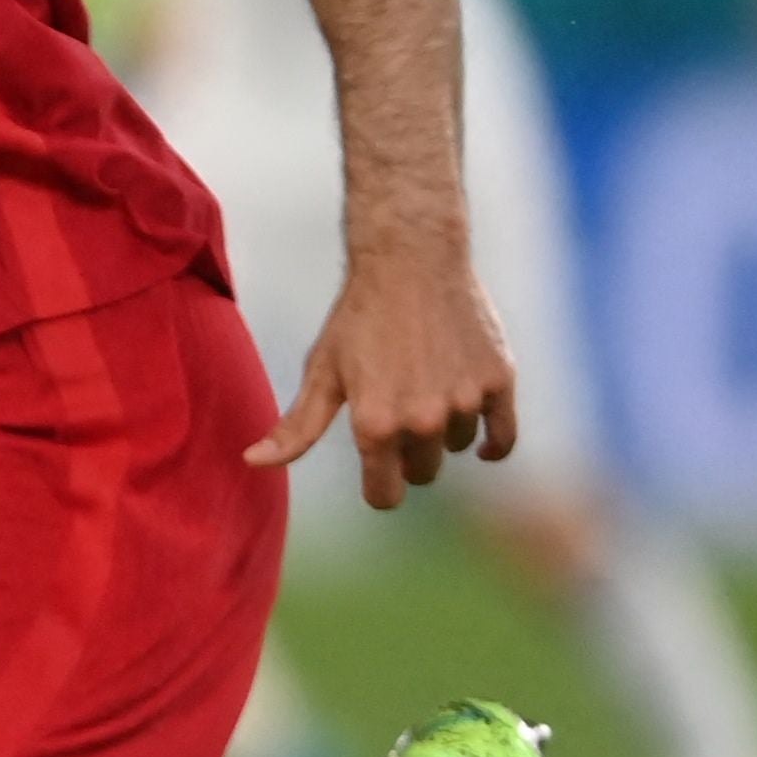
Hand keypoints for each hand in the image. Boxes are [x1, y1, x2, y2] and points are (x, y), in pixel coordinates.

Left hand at [248, 228, 518, 509]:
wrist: (413, 260)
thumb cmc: (360, 317)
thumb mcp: (322, 371)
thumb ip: (297, 427)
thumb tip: (253, 463)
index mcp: (374, 425)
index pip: (384, 495)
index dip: (378, 487)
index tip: (378, 473)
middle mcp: (422, 420)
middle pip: (421, 473)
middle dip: (409, 454)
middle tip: (400, 411)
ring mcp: (464, 402)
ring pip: (456, 446)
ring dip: (444, 431)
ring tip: (427, 387)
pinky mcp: (499, 382)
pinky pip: (503, 437)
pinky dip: (493, 444)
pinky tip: (481, 442)